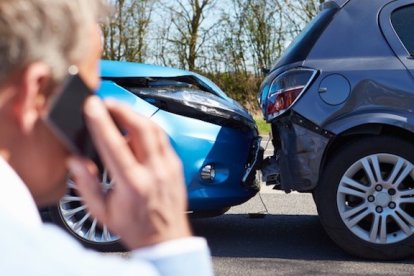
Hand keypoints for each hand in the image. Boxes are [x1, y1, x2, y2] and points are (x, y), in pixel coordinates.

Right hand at [67, 96, 190, 248]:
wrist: (166, 238)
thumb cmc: (135, 227)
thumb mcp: (102, 212)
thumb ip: (86, 185)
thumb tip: (75, 161)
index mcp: (132, 184)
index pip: (115, 144)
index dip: (101, 122)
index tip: (91, 106)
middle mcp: (154, 172)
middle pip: (140, 128)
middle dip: (121, 108)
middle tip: (106, 103)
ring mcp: (169, 166)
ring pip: (155, 129)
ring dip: (135, 114)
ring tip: (119, 110)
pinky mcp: (176, 164)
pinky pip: (163, 138)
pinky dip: (148, 127)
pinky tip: (136, 127)